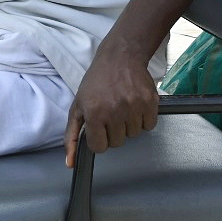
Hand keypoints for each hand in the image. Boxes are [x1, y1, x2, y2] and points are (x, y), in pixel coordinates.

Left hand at [65, 40, 157, 165]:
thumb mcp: (77, 107)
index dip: (99, 138)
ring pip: (134, 134)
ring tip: (124, 106)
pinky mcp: (150, 100)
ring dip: (129, 124)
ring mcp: (134, 106)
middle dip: (114, 131)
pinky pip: (149, 125)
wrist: (120, 57)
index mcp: (94, 113)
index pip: (100, 147)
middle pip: (118, 142)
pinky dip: (144, 119)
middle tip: (112, 112)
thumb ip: (72, 136)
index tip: (100, 126)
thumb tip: (71, 163)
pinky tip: (135, 105)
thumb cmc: (96, 82)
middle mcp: (115, 111)